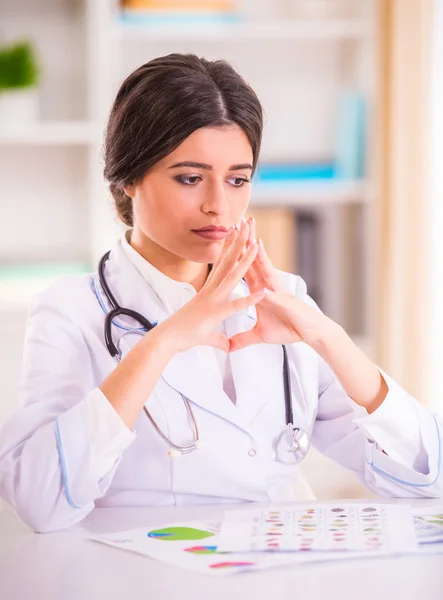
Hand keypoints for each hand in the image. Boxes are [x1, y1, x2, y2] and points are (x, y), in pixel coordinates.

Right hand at [156, 223, 265, 353]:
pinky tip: (263, 292)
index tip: (235, 233)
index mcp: (208, 291)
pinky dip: (250, 299)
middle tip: (246, 225)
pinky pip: (235, 305)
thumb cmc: (182, 335)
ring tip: (256, 245)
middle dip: (238, 243)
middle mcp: (211, 291)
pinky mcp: (215, 313)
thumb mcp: (206, 335)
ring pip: (232, 277)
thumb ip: (219, 338)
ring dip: (245, 261)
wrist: (167, 339)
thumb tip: (226, 345)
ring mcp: (213, 300)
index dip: (229, 248)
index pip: (221, 265)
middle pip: (227, 262)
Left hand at [228, 217, 329, 351]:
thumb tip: (229, 346)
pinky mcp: (286, 303)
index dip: (234, 252)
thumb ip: (243, 337)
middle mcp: (268, 286)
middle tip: (239, 221)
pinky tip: (264, 277)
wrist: (310, 334)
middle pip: (254, 260)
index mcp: (259, 290)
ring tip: (252, 237)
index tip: (226, 236)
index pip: (244, 267)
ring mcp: (277, 292)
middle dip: (246, 241)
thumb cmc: (288, 329)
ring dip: (259, 255)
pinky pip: (275, 294)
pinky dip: (270, 286)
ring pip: (266, 270)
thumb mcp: (260, 335)